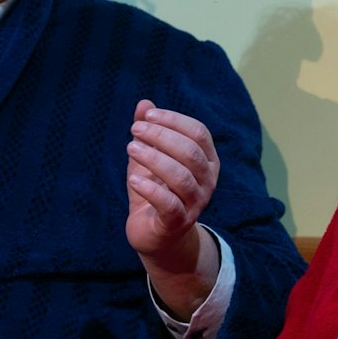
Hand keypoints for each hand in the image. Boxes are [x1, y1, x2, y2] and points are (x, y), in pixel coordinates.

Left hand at [125, 100, 220, 317]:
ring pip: (181, 176)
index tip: (146, 116)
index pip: (198, 133)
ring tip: (130, 148)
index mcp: (206, 160)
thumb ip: (148, 131)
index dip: (173, 121)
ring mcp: (196, 203)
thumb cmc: (155, 191)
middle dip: (161, 136)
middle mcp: (207, 181)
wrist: (156, 235)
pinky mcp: (178, 222)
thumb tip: (143, 103)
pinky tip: (133, 180)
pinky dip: (150, 189)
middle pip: (190, 151)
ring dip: (154, 158)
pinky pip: (168, 204)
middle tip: (135, 130)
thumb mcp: (149, 158)